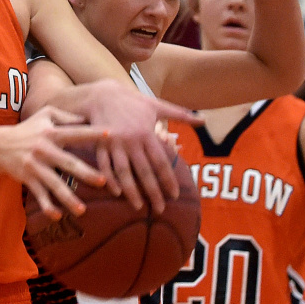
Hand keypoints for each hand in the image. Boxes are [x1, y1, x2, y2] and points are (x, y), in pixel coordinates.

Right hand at [0, 106, 106, 220]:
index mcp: (51, 133)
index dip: (91, 133)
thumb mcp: (44, 114)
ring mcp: (35, 165)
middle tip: (103, 181)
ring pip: (54, 184)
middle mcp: (44, 149)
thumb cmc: (28, 129)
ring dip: (68, 198)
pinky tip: (58, 216)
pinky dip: (47, 206)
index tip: (109, 134)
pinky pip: (39, 194)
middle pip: (68, 163)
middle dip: (86, 173)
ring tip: (82, 210)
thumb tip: (87, 118)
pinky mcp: (28, 178)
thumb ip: (66, 115)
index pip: (75, 133)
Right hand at [86, 81, 201, 212]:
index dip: (168, 180)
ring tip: (138, 206)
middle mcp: (131, 140)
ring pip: (124, 172)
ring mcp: (114, 144)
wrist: (102, 94)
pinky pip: (105, 165)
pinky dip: (110, 179)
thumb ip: (181, 115)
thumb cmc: (132, 101)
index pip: (161, 162)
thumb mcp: (157, 105)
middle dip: (153, 192)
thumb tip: (204, 120)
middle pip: (144, 171)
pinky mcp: (100, 145)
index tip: (175, 195)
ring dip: (131, 191)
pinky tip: (116, 192)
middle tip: (160, 209)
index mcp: (147, 133)